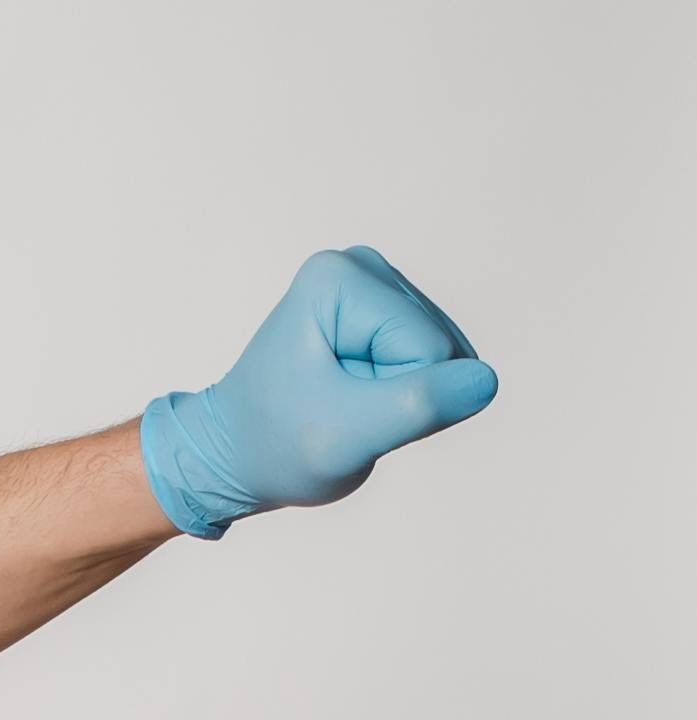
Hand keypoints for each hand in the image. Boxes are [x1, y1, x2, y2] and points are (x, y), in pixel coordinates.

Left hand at [139, 248, 496, 539]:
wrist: (236, 455)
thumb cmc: (276, 448)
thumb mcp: (345, 437)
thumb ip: (415, 406)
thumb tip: (484, 381)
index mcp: (339, 280)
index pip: (426, 349)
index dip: (394, 398)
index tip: (338, 410)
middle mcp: (360, 265)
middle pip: (438, 344)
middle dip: (400, 394)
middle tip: (342, 412)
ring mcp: (376, 284)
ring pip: (441, 353)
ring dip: (402, 394)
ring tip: (345, 404)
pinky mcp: (388, 307)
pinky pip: (433, 357)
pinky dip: (403, 389)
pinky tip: (358, 394)